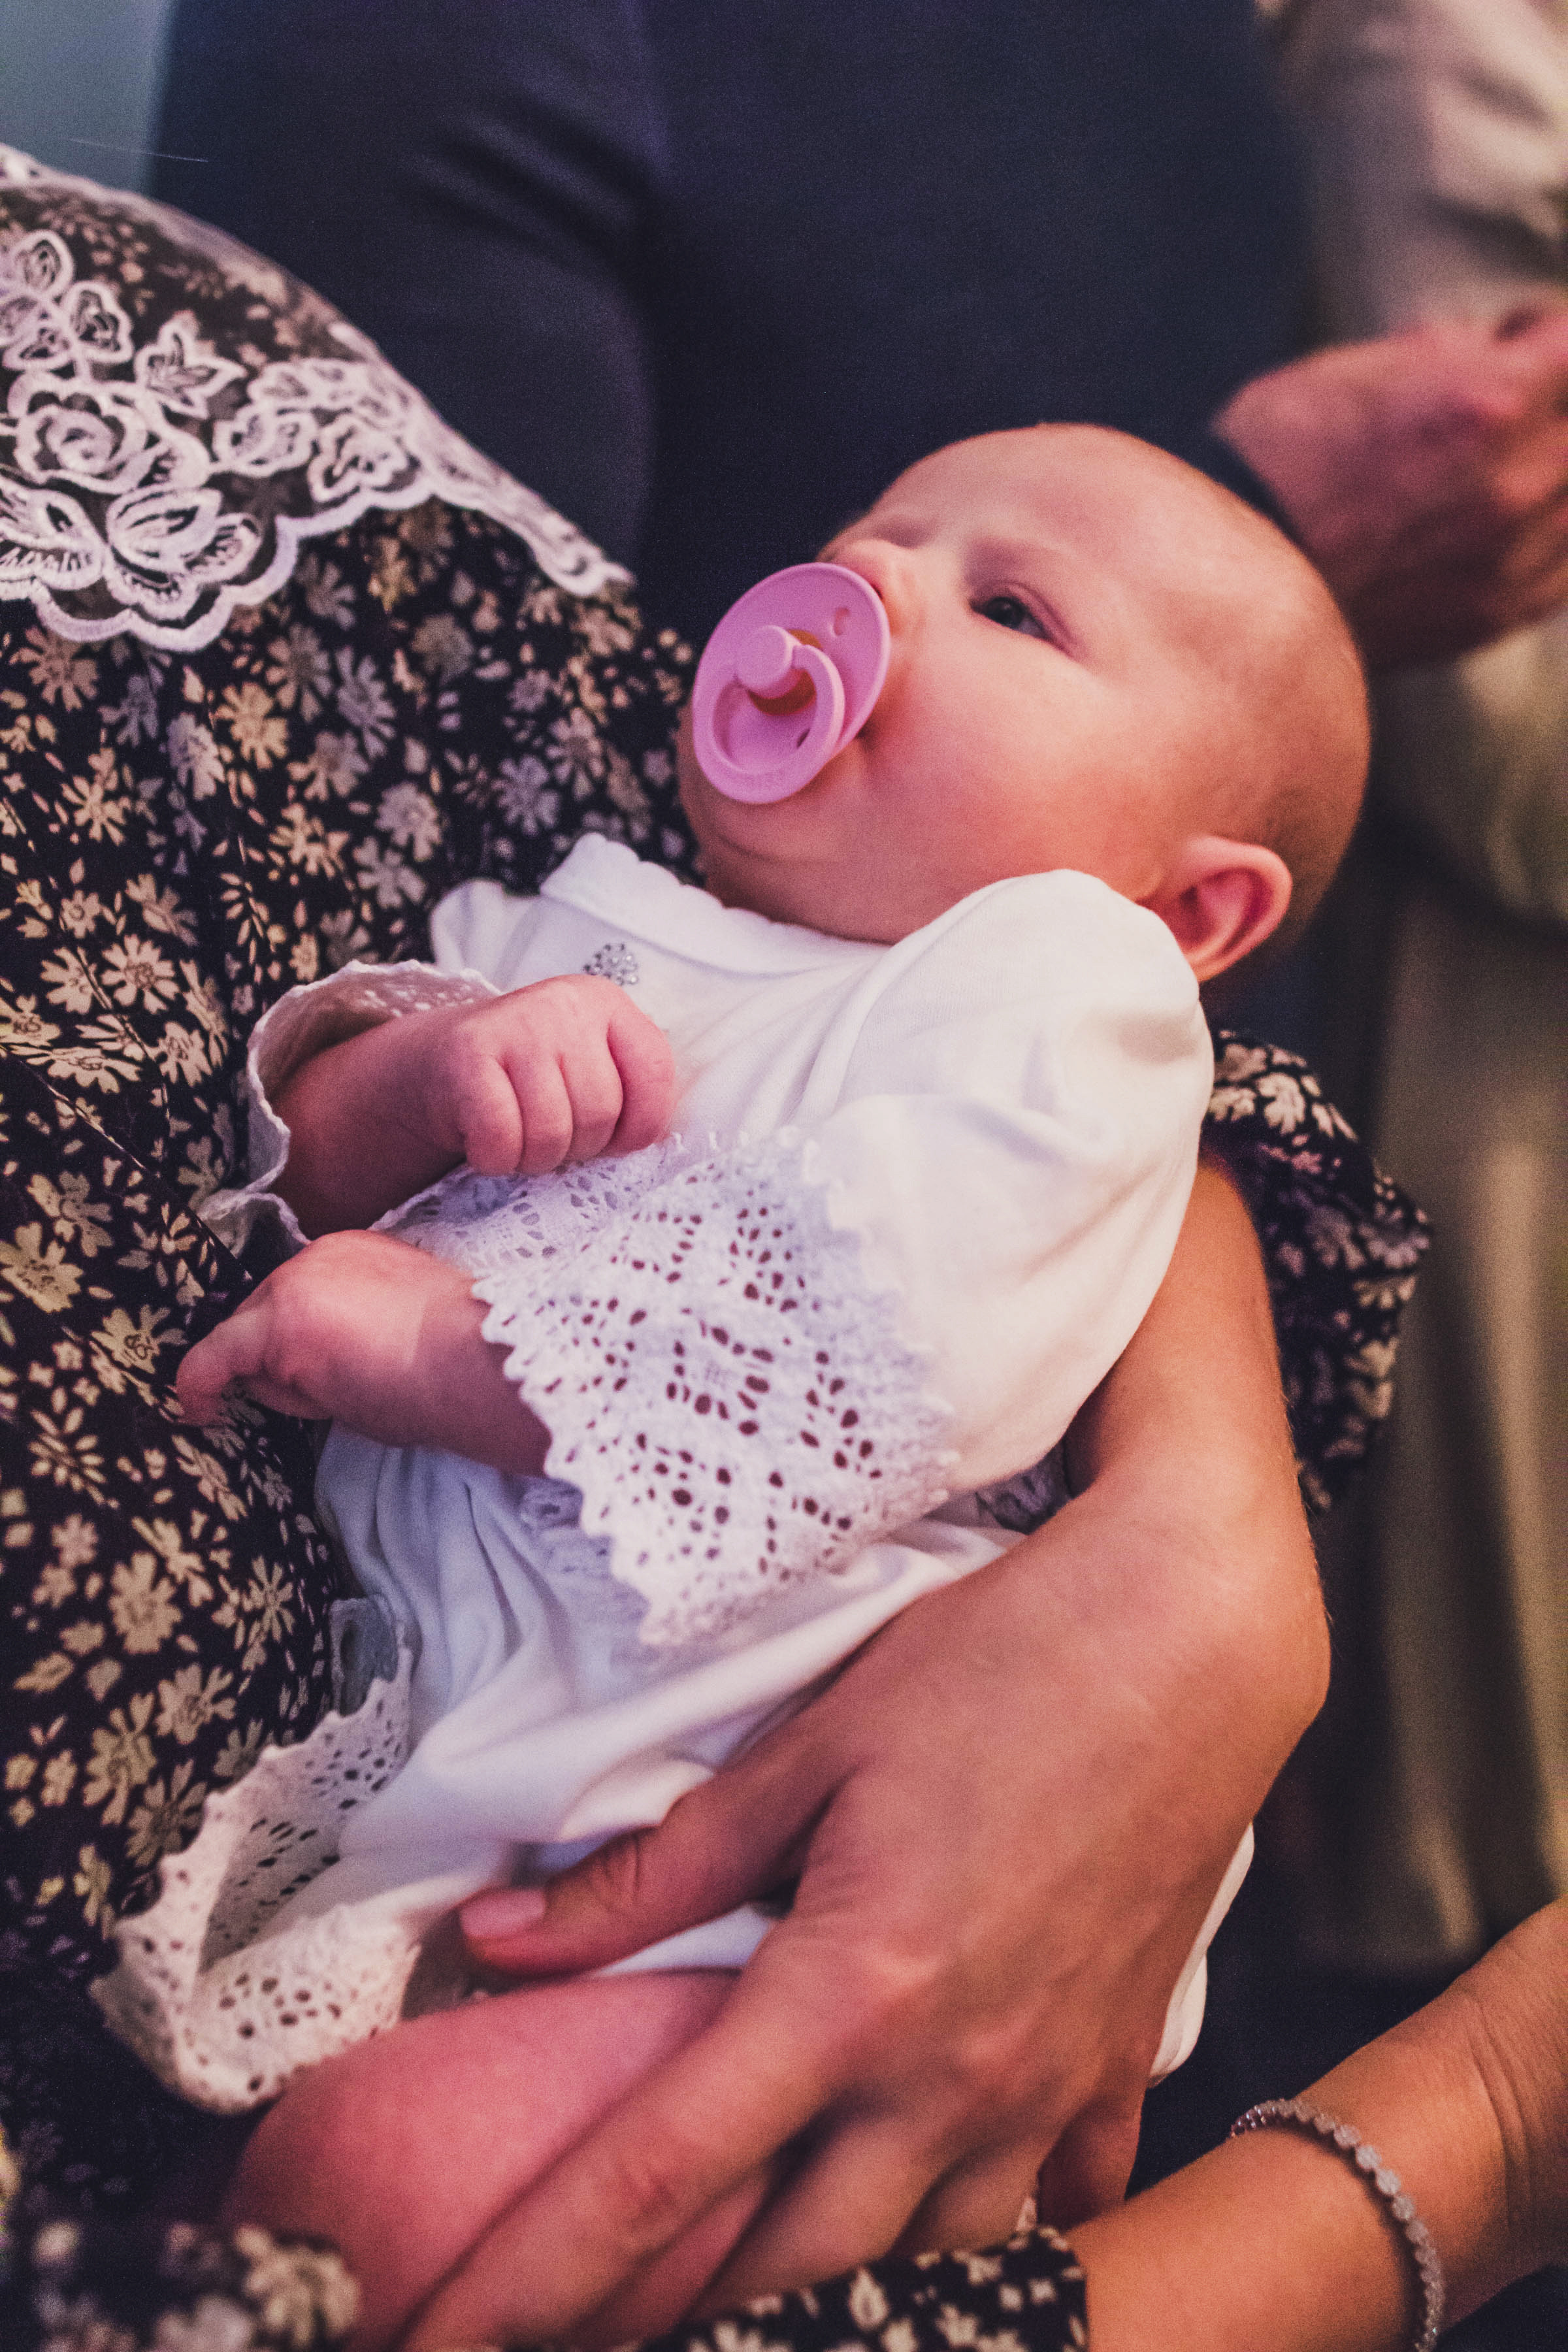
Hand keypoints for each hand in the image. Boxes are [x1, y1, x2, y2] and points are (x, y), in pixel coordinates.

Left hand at [177, 1230, 547, 1470]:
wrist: (483, 1363)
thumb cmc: (463, 1368)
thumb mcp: (403, 1337)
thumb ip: (358, 1336)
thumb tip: (320, 1375)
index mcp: (357, 1253)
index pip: (299, 1298)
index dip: (298, 1347)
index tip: (315, 1379)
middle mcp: (319, 1255)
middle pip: (262, 1318)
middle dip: (282, 1367)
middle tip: (344, 1399)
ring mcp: (295, 1285)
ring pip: (247, 1345)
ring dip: (280, 1386)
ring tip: (347, 1400)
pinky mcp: (278, 1324)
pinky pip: (213, 1360)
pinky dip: (200, 1387)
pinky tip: (199, 1413)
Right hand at [275, 973, 675, 1233]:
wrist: (439, 1070)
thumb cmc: (531, 1085)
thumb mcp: (588, 1071)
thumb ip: (631, 1093)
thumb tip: (666, 1150)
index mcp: (607, 1004)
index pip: (656, 1076)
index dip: (638, 1128)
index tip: (612, 1140)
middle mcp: (564, 1002)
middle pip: (600, 1112)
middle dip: (577, 1147)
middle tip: (551, 1138)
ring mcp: (514, 1023)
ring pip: (552, 1132)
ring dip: (534, 1157)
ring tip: (521, 1138)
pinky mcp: (467, 1054)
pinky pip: (502, 1139)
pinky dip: (495, 1158)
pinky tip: (486, 1140)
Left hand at [400, 1167, 1327, 2350]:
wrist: (1196, 1634)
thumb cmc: (999, 1663)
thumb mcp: (808, 1746)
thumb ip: (657, 1871)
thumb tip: (502, 1939)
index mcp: (851, 1993)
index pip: (660, 2179)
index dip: (536, 2279)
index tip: (444, 2344)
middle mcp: (952, 2078)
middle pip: (789, 2271)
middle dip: (671, 2320)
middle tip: (584, 2319)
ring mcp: (1048, 2089)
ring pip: (924, 2265)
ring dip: (823, 2289)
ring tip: (745, 2276)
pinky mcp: (1116, 2067)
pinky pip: (1056, 2212)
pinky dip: (989, 2239)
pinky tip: (940, 2222)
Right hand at [1214, 306, 1567, 667]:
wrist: (1225, 578)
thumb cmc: (1276, 461)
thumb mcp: (1363, 366)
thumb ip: (1453, 353)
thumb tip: (1501, 347)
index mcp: (1493, 402)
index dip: (1539, 335)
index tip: (1514, 339)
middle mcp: (1520, 482)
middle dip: (1550, 406)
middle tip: (1504, 409)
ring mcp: (1512, 558)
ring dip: (1552, 475)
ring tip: (1500, 472)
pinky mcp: (1493, 614)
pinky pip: (1564, 571)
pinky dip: (1549, 541)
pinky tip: (1510, 528)